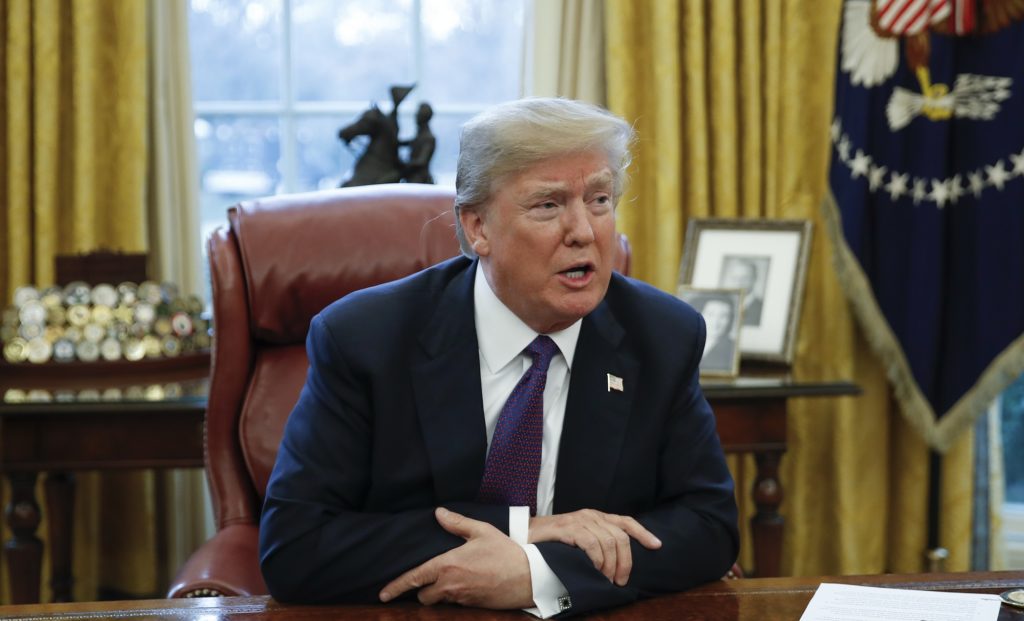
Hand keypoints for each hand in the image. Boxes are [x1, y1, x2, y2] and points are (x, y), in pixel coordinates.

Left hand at [379, 507, 533, 608]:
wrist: (529, 576)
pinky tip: (467, 585)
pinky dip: (455, 597)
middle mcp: (450, 585)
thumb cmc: (505, 551)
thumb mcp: (481, 531)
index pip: (414, 578)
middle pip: (423, 596)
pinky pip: (455, 605)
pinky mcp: (472, 607)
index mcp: (447, 565)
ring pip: (438, 602)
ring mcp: (461, 599)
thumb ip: (457, 523)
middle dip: (423, 590)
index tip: (383, 593)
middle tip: (431, 578)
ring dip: (439, 594)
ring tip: (450, 581)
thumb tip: (439, 512)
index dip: (396, 586)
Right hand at [528, 509, 661, 585]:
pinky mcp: (568, 528)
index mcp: (596, 517)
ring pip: (609, 542)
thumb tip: (617, 562)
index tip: (657, 546)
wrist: (525, 535)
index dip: (643, 533)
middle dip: (625, 561)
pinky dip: (597, 559)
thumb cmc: (553, 542)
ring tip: (605, 579)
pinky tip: (594, 569)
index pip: (626, 522)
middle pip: (621, 537)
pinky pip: (591, 543)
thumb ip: (597, 543)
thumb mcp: (579, 539)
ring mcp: (579, 520)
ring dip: (610, 565)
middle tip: (620, 580)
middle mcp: (591, 516)